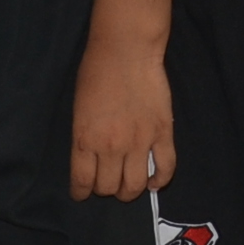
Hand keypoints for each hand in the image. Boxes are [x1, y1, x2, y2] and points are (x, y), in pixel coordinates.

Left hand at [69, 30, 174, 199]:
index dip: (81, 192)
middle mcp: (112, 146)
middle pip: (109, 187)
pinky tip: (154, 183)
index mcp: (85, 139)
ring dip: (130, 191)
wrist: (126, 50)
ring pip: (135, 184)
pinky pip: (165, 167)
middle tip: (107, 182)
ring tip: (129, 186)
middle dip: (105, 190)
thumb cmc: (95, 72)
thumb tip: (90, 158)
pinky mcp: (162, 133)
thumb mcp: (78, 109)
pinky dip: (160, 181)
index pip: (82, 181)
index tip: (82, 194)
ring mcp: (140, 141)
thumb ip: (83, 136)